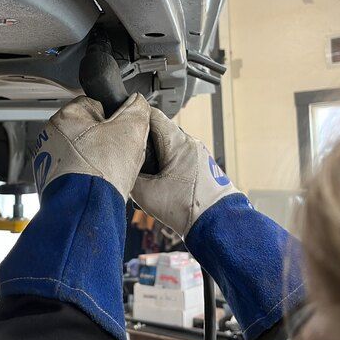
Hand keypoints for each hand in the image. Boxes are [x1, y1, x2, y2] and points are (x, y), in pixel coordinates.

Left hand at [32, 93, 149, 200]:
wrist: (86, 209)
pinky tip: (96, 181)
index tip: (119, 132)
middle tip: (115, 153)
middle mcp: (50, 135)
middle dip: (102, 138)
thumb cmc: (103, 171)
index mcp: (66, 116)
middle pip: (86, 128)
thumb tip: (138, 102)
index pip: (93, 104)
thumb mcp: (131, 131)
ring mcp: (47, 158)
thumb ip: (137, 109)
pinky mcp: (48, 179)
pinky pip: (72, 170)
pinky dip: (83, 174)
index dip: (112, 118)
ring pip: (79, 150)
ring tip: (106, 170)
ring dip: (93, 157)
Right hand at [131, 108, 238, 235]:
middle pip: (159, 131)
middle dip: (143, 140)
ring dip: (155, 155)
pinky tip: (160, 182)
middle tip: (129, 153)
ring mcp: (198, 153)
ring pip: (169, 145)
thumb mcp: (147, 195)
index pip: (152, 115)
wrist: (217, 225)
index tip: (122, 126)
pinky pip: (179, 157)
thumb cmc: (187, 209)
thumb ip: (130, 177)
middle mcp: (190, 142)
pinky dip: (167, 164)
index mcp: (178, 142)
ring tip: (144, 171)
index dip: (134, 117)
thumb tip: (121, 170)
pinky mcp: (202, 166)